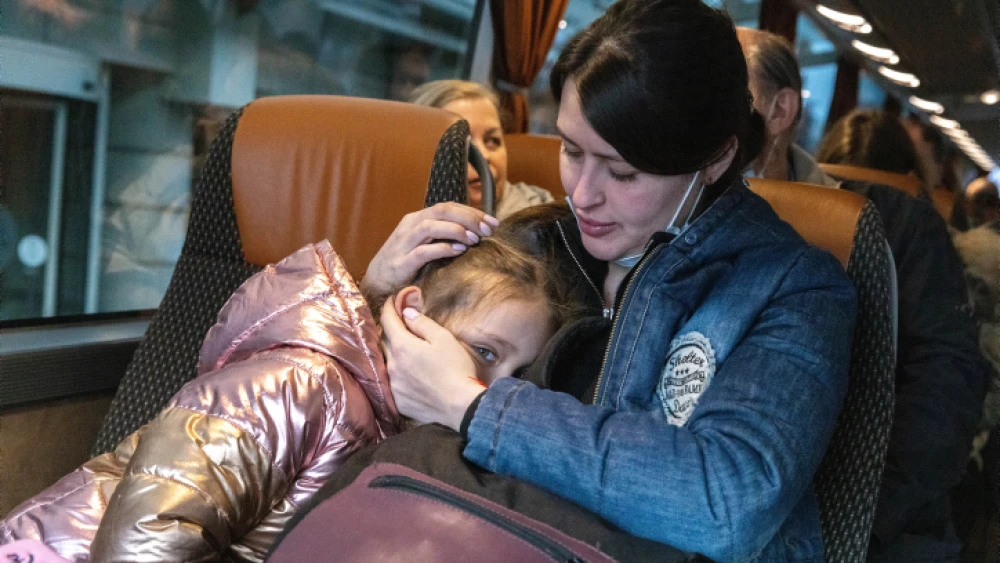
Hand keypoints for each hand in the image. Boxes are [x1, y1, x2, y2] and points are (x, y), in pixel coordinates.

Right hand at [361, 203, 498, 301]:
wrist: (376, 282)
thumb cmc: (406, 262)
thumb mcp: (425, 243)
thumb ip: (444, 235)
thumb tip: (476, 233)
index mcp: (417, 219)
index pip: (448, 207)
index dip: (472, 212)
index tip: (493, 222)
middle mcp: (410, 225)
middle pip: (442, 211)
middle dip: (468, 218)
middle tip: (487, 230)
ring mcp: (404, 243)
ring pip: (431, 226)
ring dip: (456, 231)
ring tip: (474, 240)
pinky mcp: (401, 262)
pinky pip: (424, 251)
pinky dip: (443, 248)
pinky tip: (459, 251)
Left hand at [381, 302, 485, 430]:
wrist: (461, 406)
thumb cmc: (456, 368)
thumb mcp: (443, 338)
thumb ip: (421, 323)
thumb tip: (406, 313)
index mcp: (402, 346)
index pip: (388, 320)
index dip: (390, 307)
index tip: (393, 300)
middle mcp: (392, 365)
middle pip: (386, 342)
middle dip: (393, 332)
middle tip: (405, 327)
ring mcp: (394, 385)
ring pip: (390, 364)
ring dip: (397, 355)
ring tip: (412, 355)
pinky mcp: (399, 402)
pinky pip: (394, 383)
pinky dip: (401, 376)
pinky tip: (415, 377)